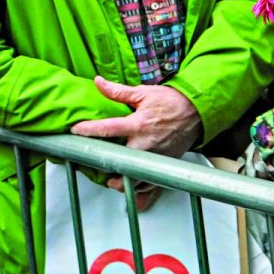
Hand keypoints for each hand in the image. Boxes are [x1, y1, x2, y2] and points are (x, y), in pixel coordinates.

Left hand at [72, 77, 202, 209]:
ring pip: (134, 178)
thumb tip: (99, 82)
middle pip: (119, 161)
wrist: (197, 112)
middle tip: (91, 162)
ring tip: (110, 178)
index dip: (88, 130)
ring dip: (120, 180)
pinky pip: (150, 186)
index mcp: (138, 124)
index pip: (108, 128)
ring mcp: (155, 158)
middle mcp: (146, 144)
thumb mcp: (143, 93)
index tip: (75, 131)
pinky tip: (130, 188)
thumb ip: (118, 92)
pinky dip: (139, 190)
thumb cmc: (171, 102)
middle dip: (104, 164)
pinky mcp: (164, 165)